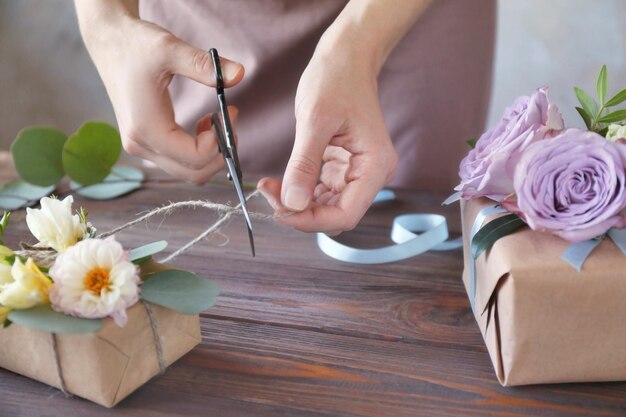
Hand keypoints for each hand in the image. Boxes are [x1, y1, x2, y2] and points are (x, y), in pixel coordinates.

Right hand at [80, 15, 243, 183]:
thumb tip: (240, 73)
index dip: (219, 141)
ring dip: (211, 152)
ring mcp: (141, 146)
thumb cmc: (136, 44)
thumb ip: (204, 65)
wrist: (109, 41)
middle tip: (230, 120)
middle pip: (193, 173)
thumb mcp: (170, 48)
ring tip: (217, 119)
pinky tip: (205, 123)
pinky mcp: (145, 143)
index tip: (229, 111)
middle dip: (220, 152)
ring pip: (188, 171)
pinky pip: (180, 161)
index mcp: (146, 127)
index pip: (194, 158)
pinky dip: (199, 150)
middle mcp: (140, 144)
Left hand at [258, 47, 396, 233]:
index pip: (346, 215)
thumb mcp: (314, 121)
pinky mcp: (344, 168)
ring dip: (298, 204)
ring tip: (270, 186)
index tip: (279, 212)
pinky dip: (301, 192)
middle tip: (269, 194)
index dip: (312, 221)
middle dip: (301, 212)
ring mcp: (358, 173)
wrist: (347, 57)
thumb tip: (292, 204)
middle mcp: (371, 175)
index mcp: (374, 166)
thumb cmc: (336, 79)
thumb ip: (303, 165)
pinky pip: (323, 193)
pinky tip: (282, 181)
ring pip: (327, 207)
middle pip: (336, 215)